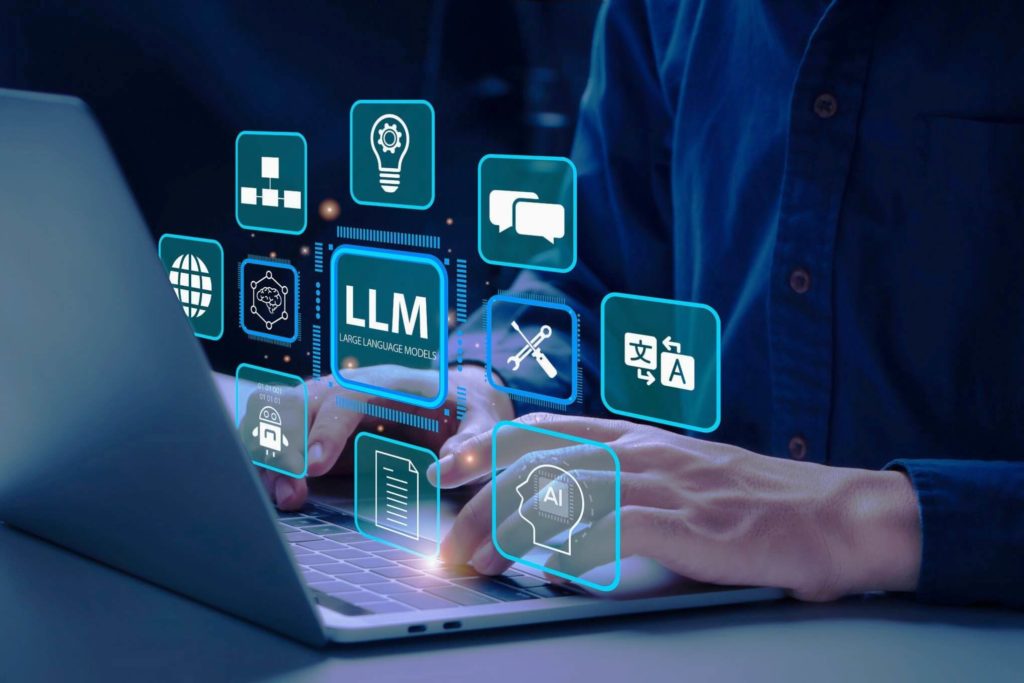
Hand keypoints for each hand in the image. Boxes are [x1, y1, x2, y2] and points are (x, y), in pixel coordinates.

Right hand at [266, 364, 512, 509]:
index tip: (314, 465)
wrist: (460, 397)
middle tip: (293, 492)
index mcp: (391, 382)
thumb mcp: (485, 422)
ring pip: (282, 416)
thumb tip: (444, 469)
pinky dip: (271, 458)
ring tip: (287, 497)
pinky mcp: (322, 427)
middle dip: (286, 443)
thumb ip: (473, 443)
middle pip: (301, 401)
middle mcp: (352, 387)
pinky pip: (282, 433)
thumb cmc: (470, 409)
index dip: (326, 428)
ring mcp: (332, 405)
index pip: (346, 395)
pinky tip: (280, 489)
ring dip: (272, 453)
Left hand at [437, 413, 920, 600]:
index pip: (545, 427)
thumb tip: (564, 543)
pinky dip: (570, 542)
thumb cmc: (761, 507)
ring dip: (508, 527)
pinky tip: (544, 565)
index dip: (488, 444)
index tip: (447, 467)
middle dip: (478, 492)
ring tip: (475, 561)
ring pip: (563, 489)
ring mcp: (666, 483)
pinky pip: (614, 525)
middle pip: (539, 456)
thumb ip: (624, 502)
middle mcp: (643, 452)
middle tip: (445, 534)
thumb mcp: (682, 489)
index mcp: (639, 439)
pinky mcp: (690, 523)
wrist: (838, 517)